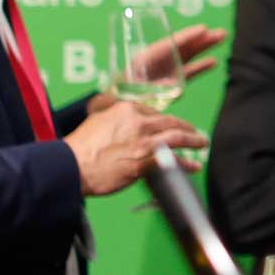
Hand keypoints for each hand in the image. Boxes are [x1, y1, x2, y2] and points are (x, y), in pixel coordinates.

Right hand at [64, 100, 207, 196]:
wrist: (72, 166)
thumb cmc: (80, 146)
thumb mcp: (97, 119)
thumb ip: (115, 116)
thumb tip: (124, 119)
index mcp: (127, 109)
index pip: (153, 111)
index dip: (165, 119)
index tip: (171, 123)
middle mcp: (139, 122)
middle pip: (170, 121)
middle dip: (186, 127)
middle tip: (194, 131)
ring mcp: (144, 141)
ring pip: (178, 137)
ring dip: (193, 140)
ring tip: (202, 143)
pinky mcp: (146, 161)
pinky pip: (172, 160)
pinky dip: (186, 163)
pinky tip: (194, 165)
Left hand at [92, 24, 226, 110]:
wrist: (111, 106)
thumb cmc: (115, 97)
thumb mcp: (129, 93)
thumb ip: (149, 90)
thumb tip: (170, 86)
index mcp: (144, 60)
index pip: (168, 45)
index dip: (185, 37)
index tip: (202, 29)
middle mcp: (156, 62)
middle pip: (181, 46)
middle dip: (200, 39)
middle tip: (220, 32)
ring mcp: (164, 70)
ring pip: (187, 56)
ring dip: (204, 48)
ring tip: (221, 37)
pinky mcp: (169, 81)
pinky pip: (187, 72)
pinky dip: (199, 66)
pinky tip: (213, 62)